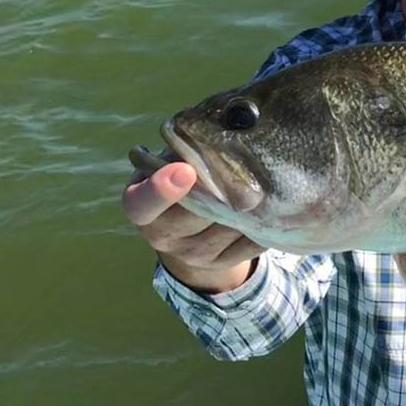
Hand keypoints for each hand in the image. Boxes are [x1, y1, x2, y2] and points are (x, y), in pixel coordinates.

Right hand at [122, 162, 263, 292]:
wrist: (191, 221)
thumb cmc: (181, 174)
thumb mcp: (172, 159)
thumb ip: (186, 152)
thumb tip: (219, 142)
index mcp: (139, 206)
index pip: (143, 203)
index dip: (162, 189)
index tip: (186, 171)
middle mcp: (161, 236)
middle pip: (198, 214)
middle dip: (224, 190)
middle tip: (243, 167)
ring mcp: (191, 255)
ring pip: (229, 226)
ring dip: (249, 205)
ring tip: (259, 183)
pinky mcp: (220, 263)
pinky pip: (250, 242)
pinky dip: (264, 222)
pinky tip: (267, 207)